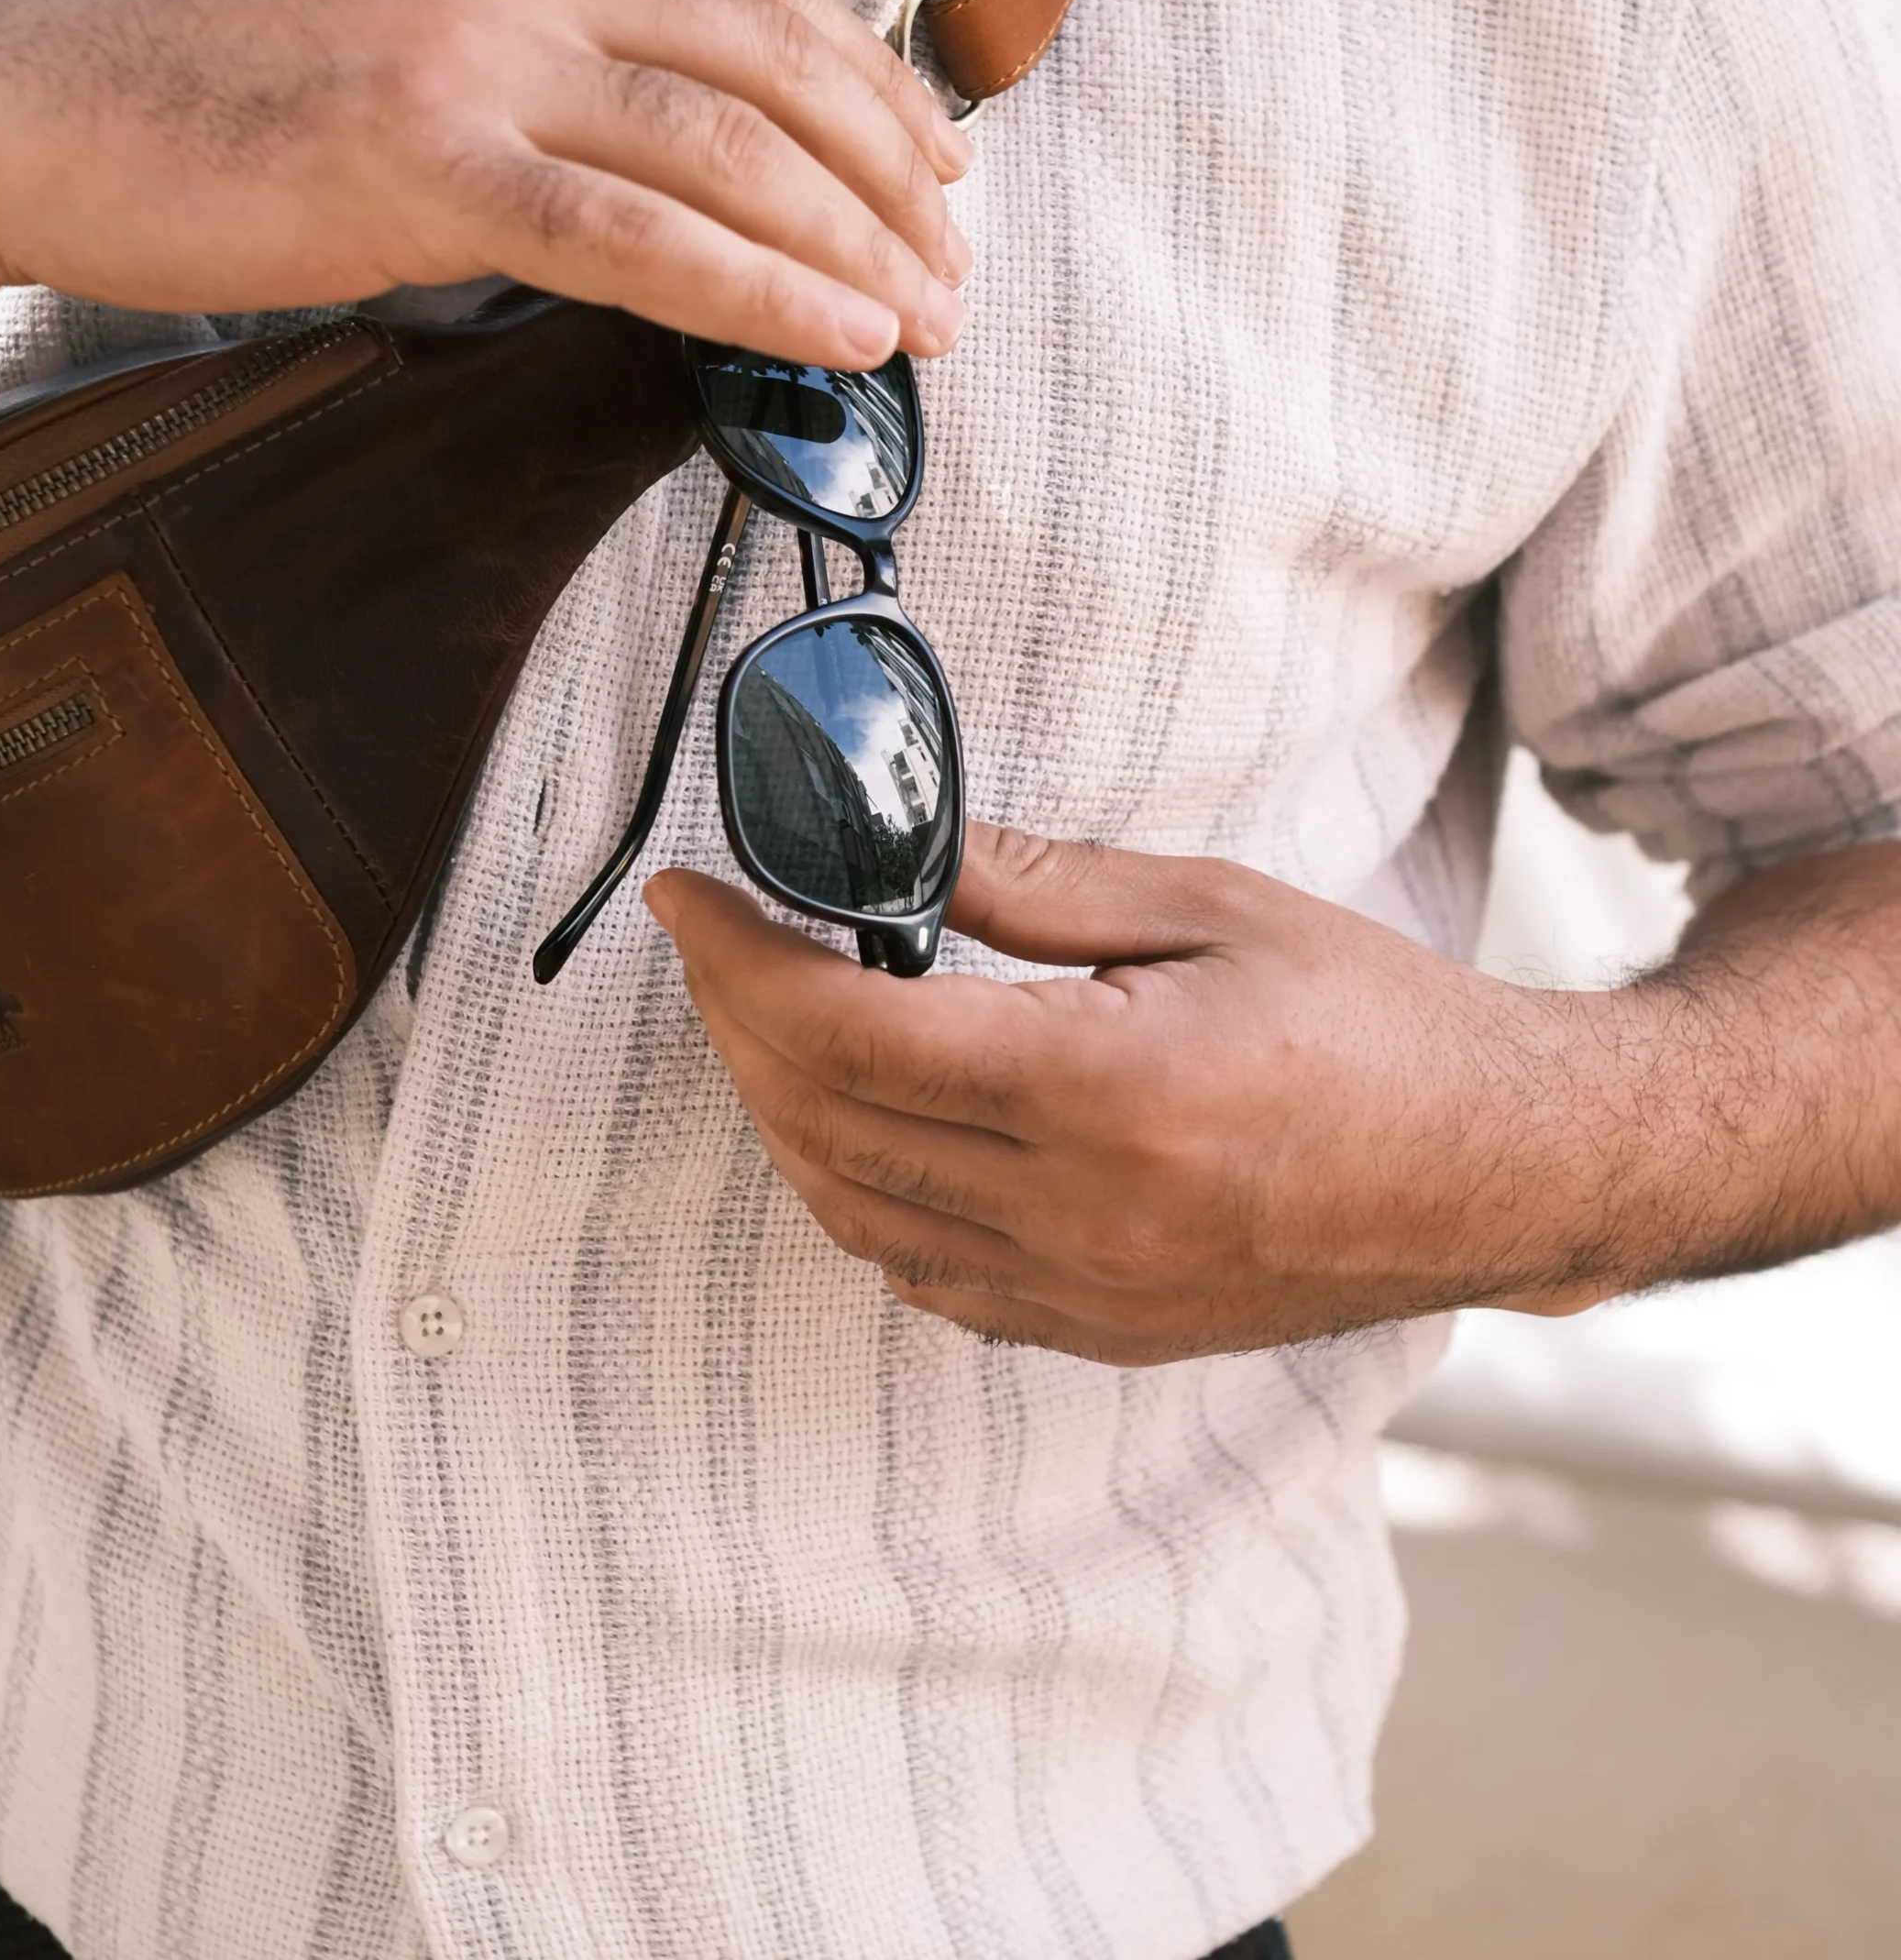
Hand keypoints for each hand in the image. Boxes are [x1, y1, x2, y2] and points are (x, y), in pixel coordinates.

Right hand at [0, 0, 970, 366]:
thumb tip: (622, 126)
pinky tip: (836, 335)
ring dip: (853, 241)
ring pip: (724, 146)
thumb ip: (513, 29)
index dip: (867, 76)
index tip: (930, 159)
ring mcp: (467, 50)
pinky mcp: (416, 162)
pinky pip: (635, 233)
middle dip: (892, 170)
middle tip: (958, 263)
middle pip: (772, 58)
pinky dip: (755, 289)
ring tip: (928, 322)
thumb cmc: (177, 60)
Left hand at [645, 824, 1641, 1365]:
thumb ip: (1038, 885)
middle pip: (824, 1126)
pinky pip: (924, 1278)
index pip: (847, 1033)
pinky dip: (857, 1197)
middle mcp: (1080, 1217)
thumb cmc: (1380, 1021)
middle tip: (716, 943)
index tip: (685, 898)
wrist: (1503, 1170)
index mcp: (1107, 1096)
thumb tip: (896, 853)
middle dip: (738, 1026)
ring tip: (768, 1021)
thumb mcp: (1213, 906)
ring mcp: (1086, 1296)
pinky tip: (859, 1127)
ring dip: (782, 1115)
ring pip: (854, 1216)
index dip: (738, 960)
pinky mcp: (1101, 1334)